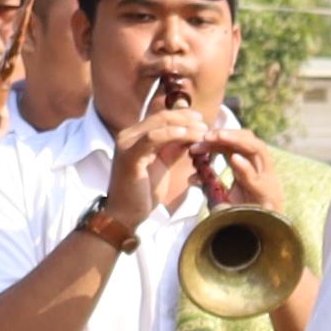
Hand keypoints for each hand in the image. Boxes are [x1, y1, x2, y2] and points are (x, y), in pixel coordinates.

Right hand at [99, 95, 262, 237]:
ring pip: (159, 124)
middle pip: (162, 117)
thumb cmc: (143, 192)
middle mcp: (128, 135)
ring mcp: (127, 144)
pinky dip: (170, 134)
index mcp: (136, 136)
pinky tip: (186, 135)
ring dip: (184, 126)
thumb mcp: (162, 165)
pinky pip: (152, 138)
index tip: (201, 120)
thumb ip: (173, 149)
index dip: (183, 115)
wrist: (126, 215)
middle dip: (186, 119)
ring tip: (201, 131)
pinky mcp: (129, 155)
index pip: (162, 117)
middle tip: (205, 124)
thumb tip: (189, 135)